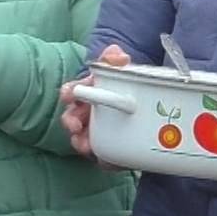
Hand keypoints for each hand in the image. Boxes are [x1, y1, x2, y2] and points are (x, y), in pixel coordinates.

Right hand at [60, 45, 129, 162]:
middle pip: (71, 118)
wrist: (147, 110)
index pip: (71, 92)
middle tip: (75, 125)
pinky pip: (104, 159)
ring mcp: (96, 133)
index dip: (69, 93)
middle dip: (70, 122)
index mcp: (88, 93)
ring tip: (87, 146)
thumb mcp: (122, 70)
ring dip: (81, 143)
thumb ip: (116, 59)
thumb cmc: (126, 87)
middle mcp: (87, 114)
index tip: (69, 96)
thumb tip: (116, 54)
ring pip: (82, 141)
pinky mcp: (108, 152)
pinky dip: (105, 160)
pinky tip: (107, 161)